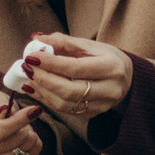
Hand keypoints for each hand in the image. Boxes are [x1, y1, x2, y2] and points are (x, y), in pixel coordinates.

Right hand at [0, 89, 47, 154]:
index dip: (19, 120)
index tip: (34, 110)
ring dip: (30, 134)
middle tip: (21, 119)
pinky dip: (34, 145)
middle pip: (16, 140)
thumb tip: (5, 111)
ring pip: (26, 148)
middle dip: (25, 125)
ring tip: (21, 129)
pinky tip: (25, 140)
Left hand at [16, 35, 132, 120]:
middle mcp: (110, 89)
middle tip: (27, 68)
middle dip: (44, 79)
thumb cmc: (106, 57)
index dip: (51, 63)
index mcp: (112, 67)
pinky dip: (47, 100)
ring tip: (29, 78)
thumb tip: (37, 39)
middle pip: (69, 90)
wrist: (127, 78)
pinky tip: (36, 89)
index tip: (31, 56)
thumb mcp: (89, 45)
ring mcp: (102, 105)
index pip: (75, 67)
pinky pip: (65, 110)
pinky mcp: (93, 114)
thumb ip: (63, 42)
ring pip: (65, 104)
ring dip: (42, 91)